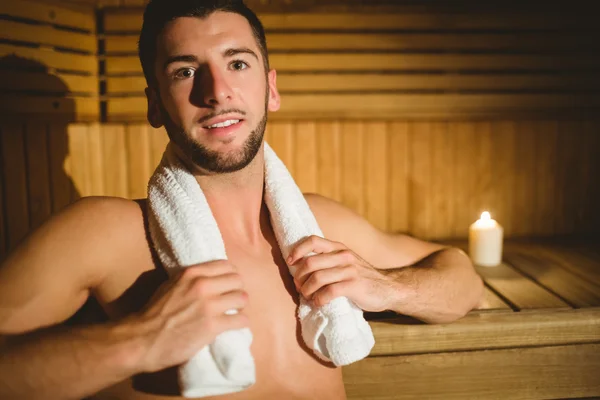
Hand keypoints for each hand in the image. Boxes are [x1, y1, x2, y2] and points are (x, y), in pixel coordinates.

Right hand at [131, 260, 248, 372]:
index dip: (230, 276)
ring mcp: (209, 305)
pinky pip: (241, 320)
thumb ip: (191, 279)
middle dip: (237, 291)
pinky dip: (241, 323)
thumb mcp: (170, 285)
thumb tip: (210, 279)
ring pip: (242, 298)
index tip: (228, 286)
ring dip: (240, 307)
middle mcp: (203, 285)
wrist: (142, 339)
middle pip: (237, 281)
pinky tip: (234, 326)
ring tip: (234, 314)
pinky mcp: (213, 325)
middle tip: (232, 302)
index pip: (226, 266)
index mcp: (192, 272)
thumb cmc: (153, 314)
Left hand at [288, 235, 398, 311]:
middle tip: (299, 287)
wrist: (389, 289)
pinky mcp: (354, 286)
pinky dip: (319, 299)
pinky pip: (329, 292)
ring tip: (308, 297)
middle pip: (310, 263)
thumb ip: (328, 261)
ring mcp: (349, 270)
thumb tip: (299, 268)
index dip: (298, 250)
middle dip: (299, 277)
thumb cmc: (361, 277)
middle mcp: (343, 255)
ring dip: (307, 290)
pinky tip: (319, 303)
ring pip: (317, 278)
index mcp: (338, 248)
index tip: (290, 262)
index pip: (313, 240)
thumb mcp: (345, 262)